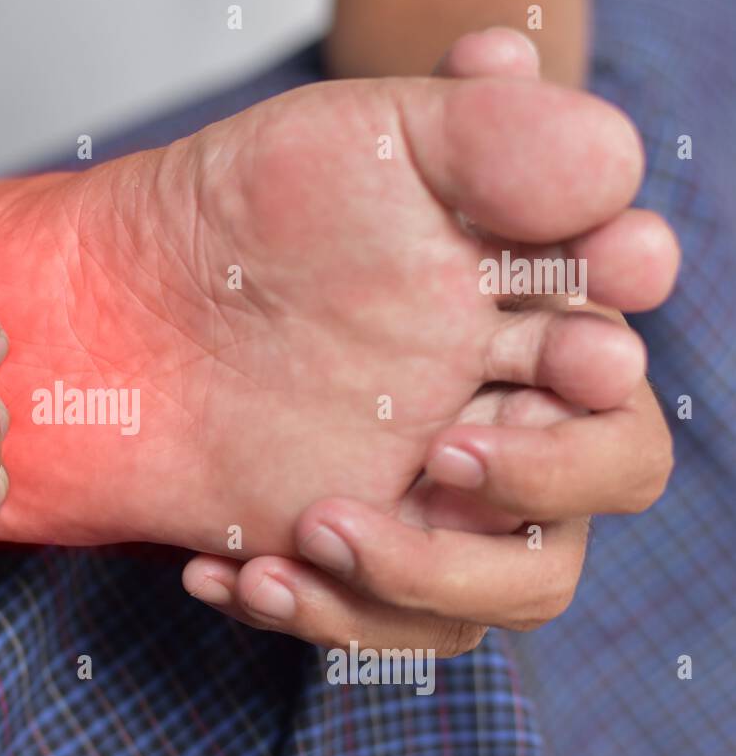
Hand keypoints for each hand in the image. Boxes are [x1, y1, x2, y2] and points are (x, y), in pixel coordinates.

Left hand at [182, 28, 676, 653]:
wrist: (137, 294)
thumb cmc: (261, 205)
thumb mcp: (376, 138)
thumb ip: (497, 130)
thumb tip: (600, 164)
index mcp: (530, 332)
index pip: (618, 391)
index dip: (598, 385)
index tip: (558, 358)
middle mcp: (499, 423)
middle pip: (585, 508)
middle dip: (535, 486)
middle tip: (440, 450)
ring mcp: (426, 502)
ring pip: (499, 592)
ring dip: (414, 576)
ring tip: (305, 528)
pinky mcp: (351, 557)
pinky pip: (375, 625)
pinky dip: (313, 612)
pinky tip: (226, 569)